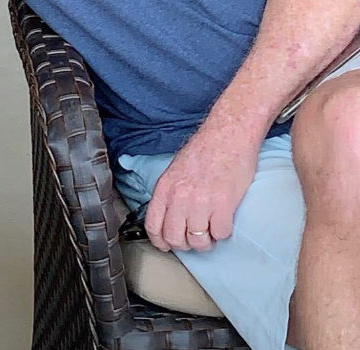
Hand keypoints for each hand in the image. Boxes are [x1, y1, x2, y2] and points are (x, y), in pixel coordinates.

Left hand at [144, 128, 258, 252]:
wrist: (227, 135)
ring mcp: (201, 202)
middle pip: (175, 238)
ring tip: (211, 229)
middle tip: (194, 237)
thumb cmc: (204, 151)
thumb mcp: (176, 170)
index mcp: (165, 188)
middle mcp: (179, 197)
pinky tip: (223, 219)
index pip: (153, 226)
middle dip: (185, 244)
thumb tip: (169, 217)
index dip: (160, 241)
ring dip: (206, 241)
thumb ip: (170, 194)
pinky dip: (223, 232)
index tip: (167, 245)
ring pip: (198, 241)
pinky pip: (221, 234)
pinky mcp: (223, 204)